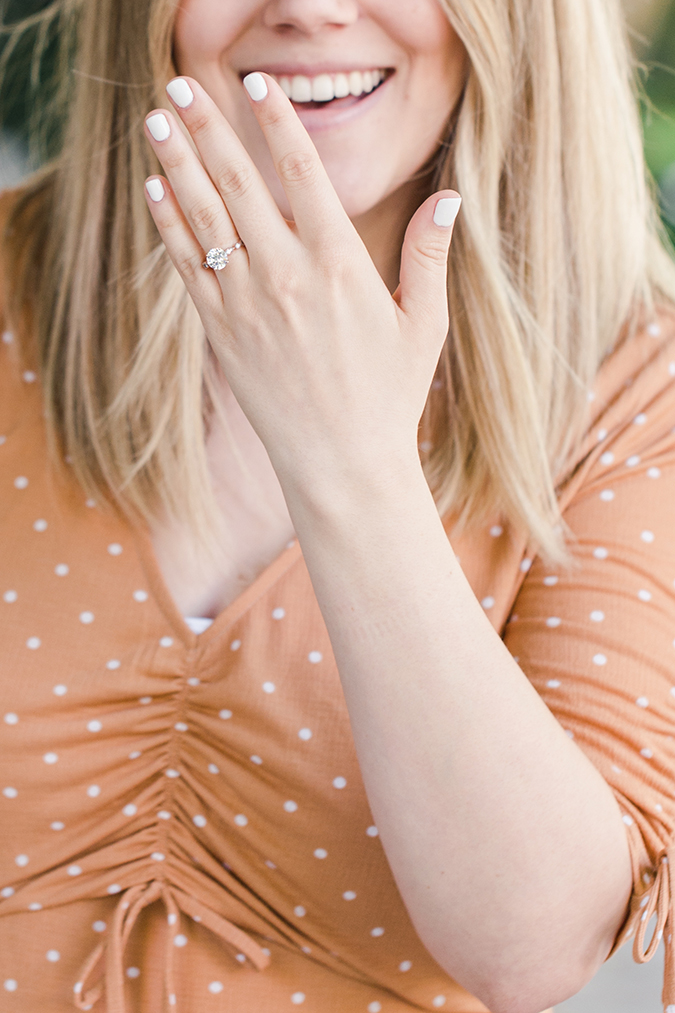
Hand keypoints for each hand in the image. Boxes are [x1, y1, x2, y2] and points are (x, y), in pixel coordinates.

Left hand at [143, 73, 460, 494]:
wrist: (341, 465)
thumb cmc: (390, 397)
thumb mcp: (424, 326)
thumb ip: (429, 258)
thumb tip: (451, 197)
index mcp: (340, 265)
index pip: (301, 173)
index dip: (274, 122)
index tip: (255, 85)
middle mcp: (287, 277)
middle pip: (238, 184)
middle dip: (207, 128)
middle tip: (180, 83)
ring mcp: (247, 305)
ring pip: (204, 219)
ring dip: (177, 164)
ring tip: (156, 119)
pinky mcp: (221, 335)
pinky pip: (188, 268)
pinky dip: (168, 226)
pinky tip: (154, 190)